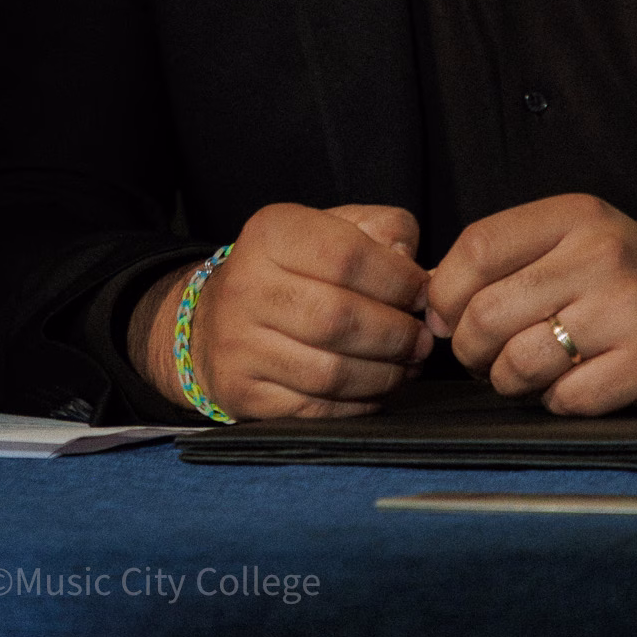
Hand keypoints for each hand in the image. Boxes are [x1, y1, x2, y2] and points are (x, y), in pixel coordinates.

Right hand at [131, 203, 433, 419]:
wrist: (212, 319)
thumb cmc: (294, 268)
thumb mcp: (333, 227)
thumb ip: (384, 231)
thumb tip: (414, 269)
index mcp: (271, 233)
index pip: (346, 256)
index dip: (397, 280)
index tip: (423, 294)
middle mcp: (246, 286)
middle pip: (339, 318)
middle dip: (396, 334)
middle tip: (423, 340)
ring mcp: (238, 345)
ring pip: (329, 372)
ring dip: (384, 375)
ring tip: (409, 366)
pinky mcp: (241, 393)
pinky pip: (314, 409)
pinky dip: (357, 405)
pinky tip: (378, 390)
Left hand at [425, 194, 636, 413]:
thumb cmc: (627, 280)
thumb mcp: (573, 241)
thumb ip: (506, 258)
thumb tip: (431, 301)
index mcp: (574, 216)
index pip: (476, 248)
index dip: (445, 293)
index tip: (447, 317)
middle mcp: (600, 255)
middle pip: (487, 313)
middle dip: (471, 350)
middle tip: (485, 358)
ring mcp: (627, 310)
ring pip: (520, 363)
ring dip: (510, 382)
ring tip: (528, 373)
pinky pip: (565, 399)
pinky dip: (557, 402)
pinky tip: (575, 385)